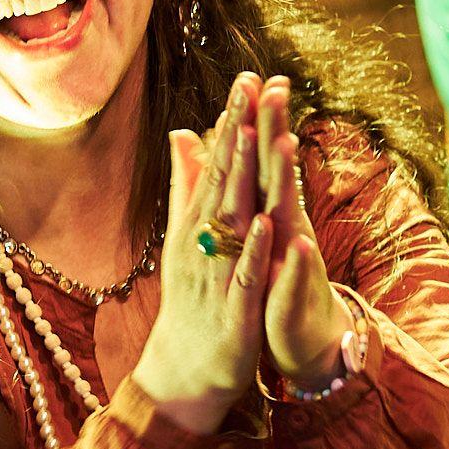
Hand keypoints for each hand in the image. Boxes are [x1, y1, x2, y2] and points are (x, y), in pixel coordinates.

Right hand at [134, 74, 274, 432]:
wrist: (183, 369)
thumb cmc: (192, 298)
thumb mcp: (187, 235)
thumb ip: (188, 185)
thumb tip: (184, 134)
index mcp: (197, 223)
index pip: (215, 163)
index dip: (231, 122)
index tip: (245, 79)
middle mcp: (202, 242)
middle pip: (221, 181)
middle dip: (236, 134)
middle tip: (249, 88)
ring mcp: (216, 274)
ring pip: (230, 221)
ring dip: (241, 181)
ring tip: (253, 138)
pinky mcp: (232, 309)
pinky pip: (243, 275)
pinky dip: (253, 250)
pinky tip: (265, 222)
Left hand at [254, 76, 353, 389]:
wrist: (298, 336)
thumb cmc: (268, 279)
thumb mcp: (249, 230)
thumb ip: (234, 185)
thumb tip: (220, 141)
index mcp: (266, 209)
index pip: (258, 158)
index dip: (255, 120)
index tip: (252, 77)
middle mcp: (283, 225)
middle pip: (277, 173)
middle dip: (275, 132)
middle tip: (275, 90)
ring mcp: (291, 257)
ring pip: (289, 215)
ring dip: (288, 182)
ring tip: (286, 146)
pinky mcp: (292, 294)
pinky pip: (295, 274)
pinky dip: (296, 258)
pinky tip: (298, 240)